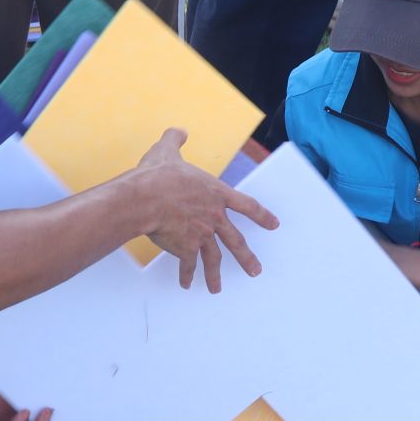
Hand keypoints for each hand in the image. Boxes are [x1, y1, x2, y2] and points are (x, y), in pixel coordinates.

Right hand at [134, 128, 278, 291]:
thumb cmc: (158, 174)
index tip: (274, 225)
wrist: (146, 197)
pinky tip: (187, 284)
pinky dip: (187, 275)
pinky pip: (188, 265)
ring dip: (216, 275)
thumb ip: (176, 140)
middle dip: (247, 257)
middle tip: (256, 270)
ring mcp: (201, 234)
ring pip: (214, 258)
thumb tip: (178, 131)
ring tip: (217, 288)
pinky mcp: (185, 248)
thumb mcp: (168, 150)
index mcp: (216, 193)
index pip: (246, 205)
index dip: (262, 215)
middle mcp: (214, 217)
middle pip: (236, 240)